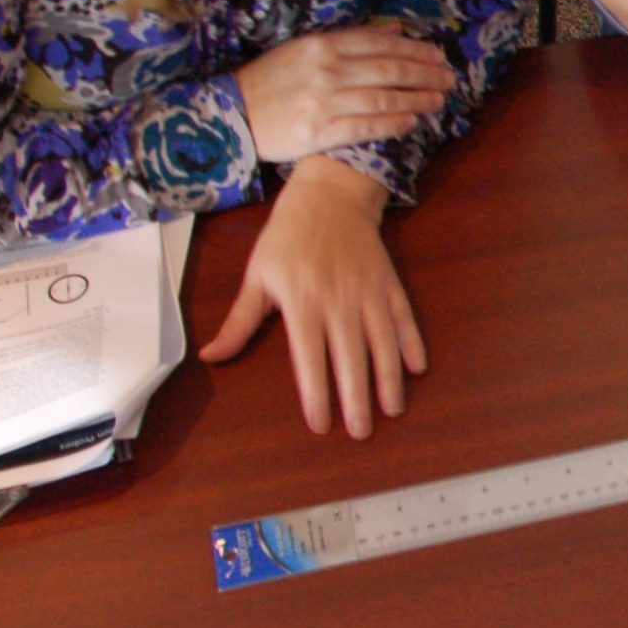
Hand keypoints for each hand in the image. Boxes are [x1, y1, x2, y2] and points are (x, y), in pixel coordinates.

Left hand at [198, 158, 426, 436]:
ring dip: (389, 379)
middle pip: (351, 358)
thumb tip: (209, 357)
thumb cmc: (286, 238)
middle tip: (361, 432)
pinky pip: (403, 318)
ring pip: (382, 343)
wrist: (329, 195)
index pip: (310, 358)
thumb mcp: (256, 276)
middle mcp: (338, 300)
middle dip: (357, 399)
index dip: (316, 393)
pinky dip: (412, 342)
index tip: (320, 424)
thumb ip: (239, 322)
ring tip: (392, 410)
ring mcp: (368, 292)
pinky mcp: (388, 283)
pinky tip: (417, 368)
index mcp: (302, 302)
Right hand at [231, 24, 455, 163]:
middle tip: (449, 79)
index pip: (381, 44)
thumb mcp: (305, 49)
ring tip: (438, 100)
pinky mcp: (319, 132)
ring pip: (384, 98)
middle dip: (425, 74)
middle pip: (389, 70)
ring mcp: (324, 102)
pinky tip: (412, 122)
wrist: (231, 115)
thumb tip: (395, 30)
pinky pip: (366, 127)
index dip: (415, 50)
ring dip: (417, 99)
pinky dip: (393, 124)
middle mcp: (327, 70)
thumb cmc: (271, 80)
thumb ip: (350, 39)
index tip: (438, 56)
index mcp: (323, 45)